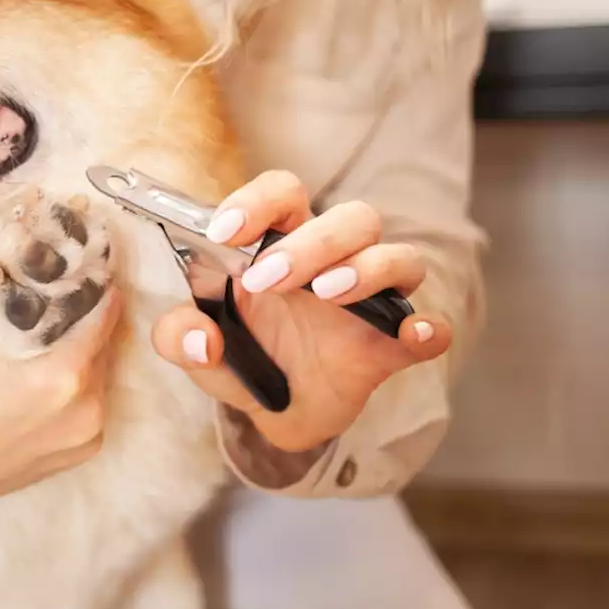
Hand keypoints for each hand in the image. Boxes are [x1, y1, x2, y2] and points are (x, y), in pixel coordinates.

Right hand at [0, 250, 122, 508]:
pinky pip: (87, 403)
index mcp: (61, 377)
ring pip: (98, 372)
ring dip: (78, 347)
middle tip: (53, 288)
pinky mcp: (73, 458)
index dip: (90, 275)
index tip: (75, 257)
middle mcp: (85, 413)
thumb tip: (14, 222)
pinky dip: (72, 383)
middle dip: (82, 311)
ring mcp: (83, 441)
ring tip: (42, 328)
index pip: (105, 307)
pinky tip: (36, 369)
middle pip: (103, 339)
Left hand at [151, 170, 449, 452]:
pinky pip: (430, 327)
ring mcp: (371, 301)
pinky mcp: (393, 346)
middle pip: (350, 217)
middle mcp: (334, 260)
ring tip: (324, 294)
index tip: (225, 231)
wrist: (276, 415)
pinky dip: (429, 327)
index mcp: (282, 243)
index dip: (257, 201)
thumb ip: (179, 337)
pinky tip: (412, 334)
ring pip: (397, 255)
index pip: (282, 193)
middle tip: (264, 279)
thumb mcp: (198, 350)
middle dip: (308, 242)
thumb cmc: (244, 358)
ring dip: (364, 267)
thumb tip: (199, 338)